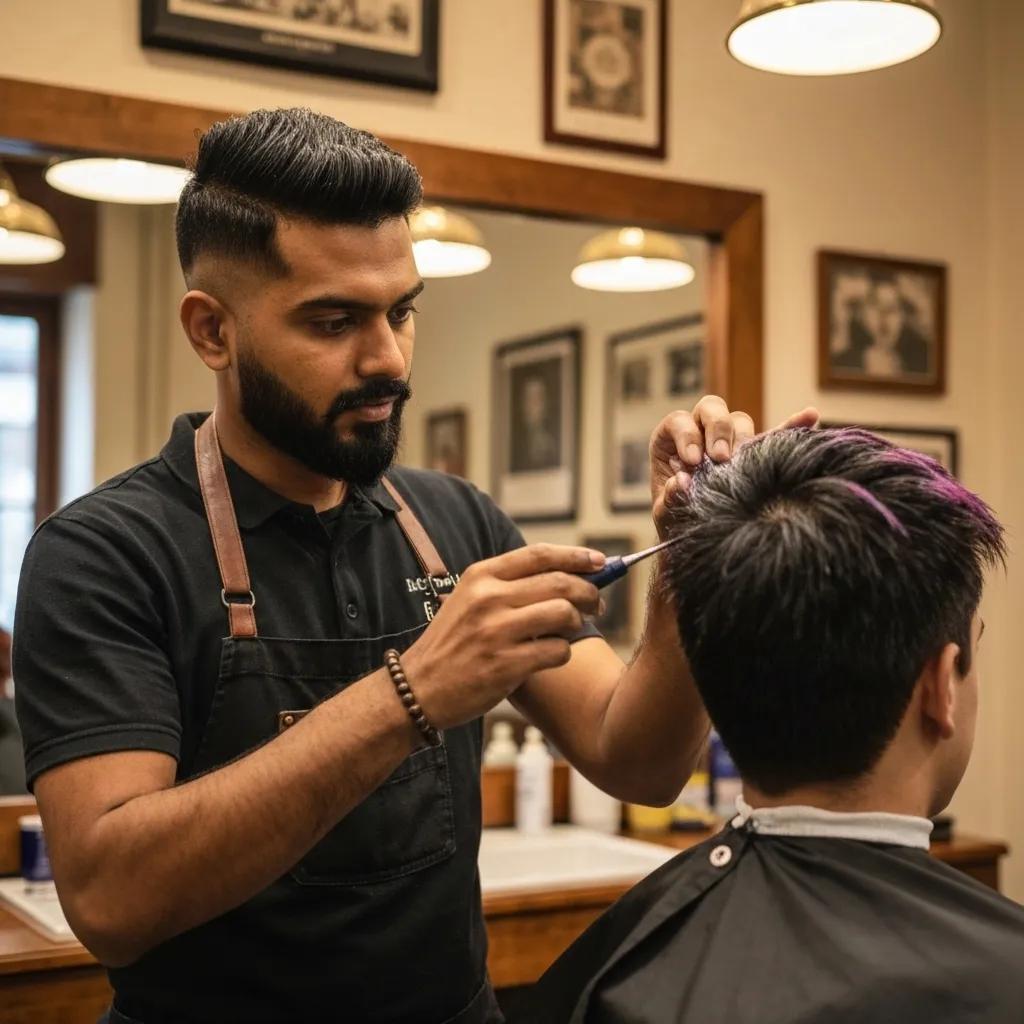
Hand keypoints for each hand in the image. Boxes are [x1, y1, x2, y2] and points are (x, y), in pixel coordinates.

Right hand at [401, 544, 602, 729]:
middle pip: (560, 583)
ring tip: (570, 631)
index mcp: (481, 576)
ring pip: (564, 615)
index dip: (576, 556)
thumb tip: (568, 575)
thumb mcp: (470, 600)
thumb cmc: (453, 644)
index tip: (600, 562)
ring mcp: (497, 632)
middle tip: (597, 604)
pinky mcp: (507, 665)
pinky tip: (551, 656)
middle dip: (589, 592)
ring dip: (577, 623)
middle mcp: (489, 598)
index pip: (540, 555)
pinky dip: (562, 653)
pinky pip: (557, 651)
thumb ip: (510, 585)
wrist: (418, 687)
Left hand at [649, 396, 819, 533]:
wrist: (695, 535)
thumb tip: (680, 484)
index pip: (678, 422)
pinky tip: (810, 418)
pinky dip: (791, 426)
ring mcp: (729, 441)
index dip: (686, 436)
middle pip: (711, 409)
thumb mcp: (665, 514)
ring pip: (739, 420)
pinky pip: (775, 435)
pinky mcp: (755, 453)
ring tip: (745, 461)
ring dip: (744, 437)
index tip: (692, 461)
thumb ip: (667, 501)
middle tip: (721, 458)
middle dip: (717, 429)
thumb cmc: (675, 519)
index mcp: (671, 440)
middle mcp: (700, 432)